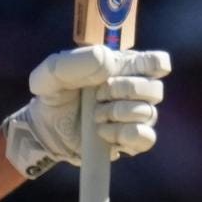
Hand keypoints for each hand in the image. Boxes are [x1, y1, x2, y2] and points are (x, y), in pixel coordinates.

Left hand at [4, 45, 170, 177]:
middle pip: (154, 89)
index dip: (153, 65)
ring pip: (148, 113)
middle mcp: (136, 91)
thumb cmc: (55, 93)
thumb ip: (73, 62)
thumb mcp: (52, 73)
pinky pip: (145, 137)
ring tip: (95, 115)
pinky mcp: (132, 141)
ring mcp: (136, 117)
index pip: (156, 62)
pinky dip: (123, 134)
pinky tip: (103, 132)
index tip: (127, 69)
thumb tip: (107, 61)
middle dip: (125, 90)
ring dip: (118, 113)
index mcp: (123, 67)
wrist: (46, 129)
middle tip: (98, 94)